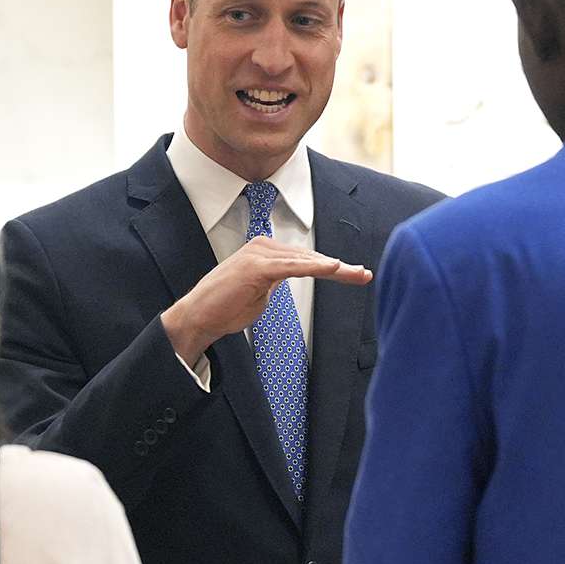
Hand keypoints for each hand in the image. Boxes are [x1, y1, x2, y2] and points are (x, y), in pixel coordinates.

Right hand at [161, 236, 371, 365]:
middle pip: (310, 257)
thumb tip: (292, 277)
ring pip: (306, 261)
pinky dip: (316, 267)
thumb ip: (277, 281)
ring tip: (359, 274)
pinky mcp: (257, 267)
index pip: (305, 258)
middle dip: (341, 269)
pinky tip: (336, 268)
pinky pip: (293, 267)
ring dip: (336, 269)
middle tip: (366, 275)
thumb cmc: (226, 308)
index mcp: (265, 251)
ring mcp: (259, 254)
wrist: (198, 317)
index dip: (332, 268)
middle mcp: (262, 246)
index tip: (356, 275)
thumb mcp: (260, 292)